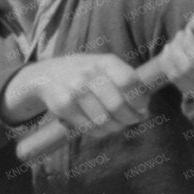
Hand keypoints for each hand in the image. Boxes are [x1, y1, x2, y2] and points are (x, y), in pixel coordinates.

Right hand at [6, 54, 147, 137]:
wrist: (48, 75)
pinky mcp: (64, 106)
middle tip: (131, 121)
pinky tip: (101, 127)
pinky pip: (89, 127)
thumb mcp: (106, 69)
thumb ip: (127, 85)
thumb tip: (145, 112)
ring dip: (114, 127)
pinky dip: (100, 132)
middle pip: (117, 105)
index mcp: (105, 62)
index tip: (142, 109)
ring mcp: (74, 90)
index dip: (139, 100)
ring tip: (116, 125)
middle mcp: (89, 73)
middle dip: (129, 118)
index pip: (129, 82)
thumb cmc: (86, 74)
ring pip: (103, 120)